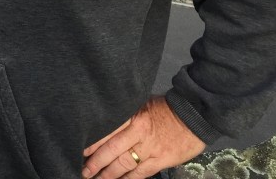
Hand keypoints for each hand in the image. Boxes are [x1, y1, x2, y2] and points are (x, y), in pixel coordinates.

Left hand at [82, 96, 203, 177]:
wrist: (195, 115)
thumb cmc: (166, 107)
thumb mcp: (142, 103)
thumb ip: (125, 114)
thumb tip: (106, 121)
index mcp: (132, 115)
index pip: (106, 130)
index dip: (92, 142)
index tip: (80, 149)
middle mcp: (138, 132)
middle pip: (111, 150)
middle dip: (95, 162)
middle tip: (83, 170)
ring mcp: (149, 148)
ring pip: (123, 164)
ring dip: (107, 174)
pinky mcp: (160, 160)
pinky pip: (140, 173)